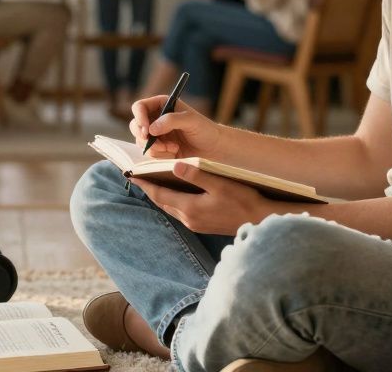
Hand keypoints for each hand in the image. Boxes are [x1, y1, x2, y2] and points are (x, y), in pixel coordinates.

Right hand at [129, 95, 222, 159]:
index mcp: (162, 105)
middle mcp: (155, 118)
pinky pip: (149, 153)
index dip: (139, 118)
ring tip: (173, 148)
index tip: (146, 131)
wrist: (213, 148)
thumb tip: (151, 129)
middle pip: (135, 126)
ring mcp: (156, 134)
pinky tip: (174, 152)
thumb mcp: (191, 120)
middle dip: (144, 137)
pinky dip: (160, 155)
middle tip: (157, 144)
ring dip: (155, 148)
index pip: (139, 107)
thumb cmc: (205, 129)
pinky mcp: (158, 148)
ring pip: (141, 142)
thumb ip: (171, 120)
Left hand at [132, 162, 273, 234]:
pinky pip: (181, 212)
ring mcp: (196, 224)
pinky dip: (173, 201)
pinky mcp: (203, 225)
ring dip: (161, 196)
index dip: (145, 183)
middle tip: (138, 176)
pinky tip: (176, 193)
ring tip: (153, 182)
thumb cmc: (243, 200)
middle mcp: (189, 219)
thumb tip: (174, 165)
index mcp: (190, 207)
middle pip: (162, 202)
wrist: (260, 220)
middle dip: (150, 189)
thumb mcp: (219, 184)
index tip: (131, 174)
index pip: (159, 194)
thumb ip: (196, 175)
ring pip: (171, 208)